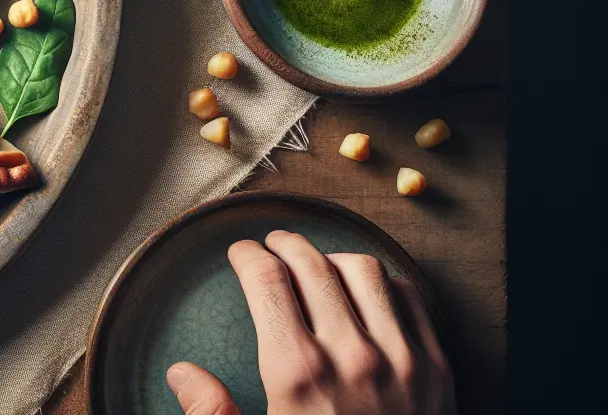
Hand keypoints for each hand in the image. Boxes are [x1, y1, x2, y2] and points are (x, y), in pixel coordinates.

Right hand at [168, 230, 453, 414]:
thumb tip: (183, 374)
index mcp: (296, 374)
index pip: (266, 281)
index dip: (247, 256)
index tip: (240, 253)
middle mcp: (350, 356)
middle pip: (312, 265)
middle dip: (285, 245)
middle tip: (272, 244)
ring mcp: (401, 360)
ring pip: (364, 270)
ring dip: (334, 257)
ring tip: (317, 262)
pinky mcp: (437, 370)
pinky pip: (410, 299)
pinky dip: (384, 282)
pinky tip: (366, 290)